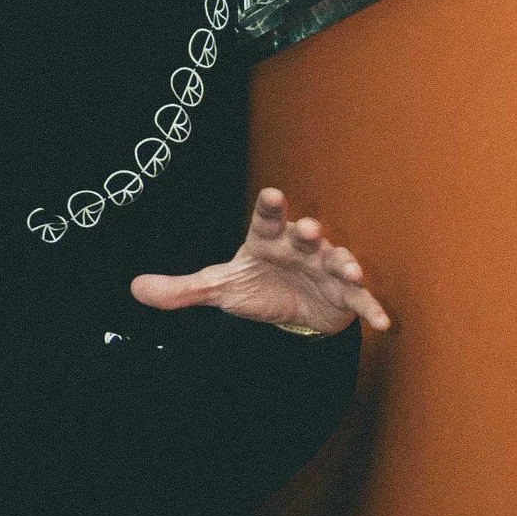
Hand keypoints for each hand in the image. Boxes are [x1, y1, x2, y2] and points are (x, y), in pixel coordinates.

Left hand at [131, 186, 390, 335]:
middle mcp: (300, 249)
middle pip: (305, 236)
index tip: (272, 193)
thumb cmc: (256, 286)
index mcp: (267, 242)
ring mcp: (325, 270)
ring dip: (345, 265)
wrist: (292, 310)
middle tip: (312, 228)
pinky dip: (371, 308)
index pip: (266, 221)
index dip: (270, 208)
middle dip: (310, 232)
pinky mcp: (344, 297)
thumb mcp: (219, 288)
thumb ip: (181, 289)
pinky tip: (382, 322)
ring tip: (349, 271)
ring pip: (338, 262)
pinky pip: (360, 301)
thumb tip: (134, 288)